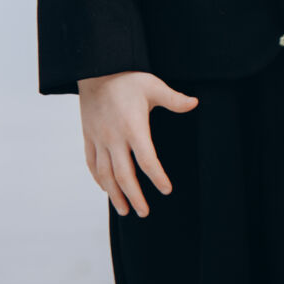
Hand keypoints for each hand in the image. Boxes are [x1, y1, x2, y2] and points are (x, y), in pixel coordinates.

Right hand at [78, 71, 196, 216]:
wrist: (94, 70)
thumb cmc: (127, 78)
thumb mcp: (153, 86)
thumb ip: (174, 99)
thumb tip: (195, 103)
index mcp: (133, 127)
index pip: (146, 160)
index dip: (157, 177)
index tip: (166, 190)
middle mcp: (114, 137)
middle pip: (124, 175)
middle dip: (134, 197)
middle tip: (144, 212)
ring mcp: (98, 139)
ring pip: (105, 174)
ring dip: (114, 195)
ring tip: (124, 211)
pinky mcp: (88, 137)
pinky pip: (91, 163)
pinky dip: (99, 179)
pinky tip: (106, 189)